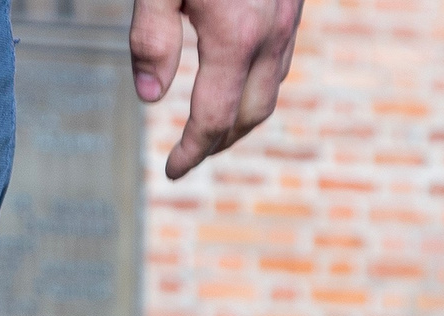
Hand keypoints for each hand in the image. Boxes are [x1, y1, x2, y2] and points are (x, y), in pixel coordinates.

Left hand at [132, 0, 303, 179]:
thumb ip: (151, 39)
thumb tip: (149, 96)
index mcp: (235, 36)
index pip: (214, 118)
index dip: (192, 152)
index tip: (173, 171)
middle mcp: (271, 33)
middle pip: (251, 114)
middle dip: (219, 143)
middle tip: (190, 156)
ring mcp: (289, 17)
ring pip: (273, 87)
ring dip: (243, 117)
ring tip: (213, 129)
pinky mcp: (294, 3)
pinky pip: (282, 57)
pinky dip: (259, 84)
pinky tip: (237, 81)